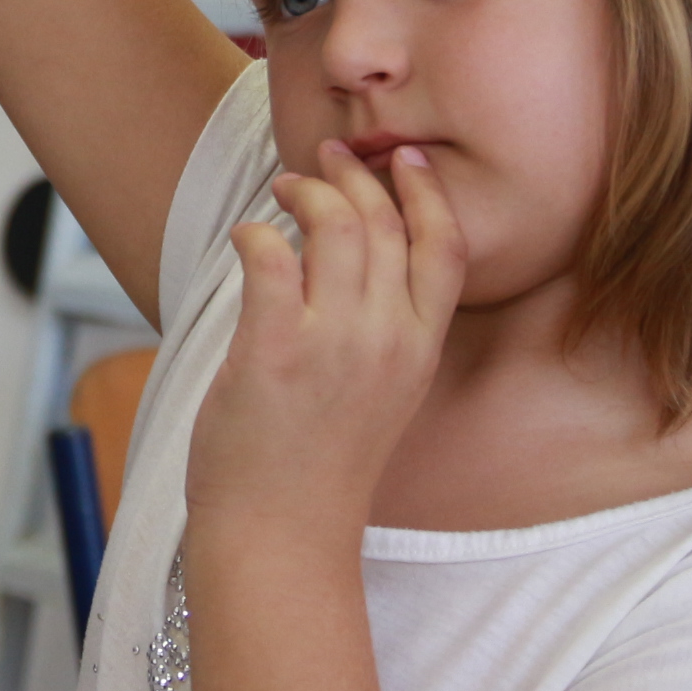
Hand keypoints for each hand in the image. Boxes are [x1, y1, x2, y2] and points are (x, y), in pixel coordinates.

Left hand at [185, 143, 466, 535]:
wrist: (283, 533)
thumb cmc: (319, 465)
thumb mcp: (381, 394)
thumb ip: (381, 331)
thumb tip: (351, 260)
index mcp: (419, 350)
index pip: (446, 248)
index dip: (428, 193)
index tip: (407, 158)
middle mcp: (387, 341)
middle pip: (385, 223)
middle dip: (354, 176)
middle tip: (325, 158)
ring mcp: (334, 345)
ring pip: (335, 227)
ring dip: (305, 192)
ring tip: (283, 191)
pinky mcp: (274, 352)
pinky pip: (270, 258)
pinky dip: (255, 234)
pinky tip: (245, 238)